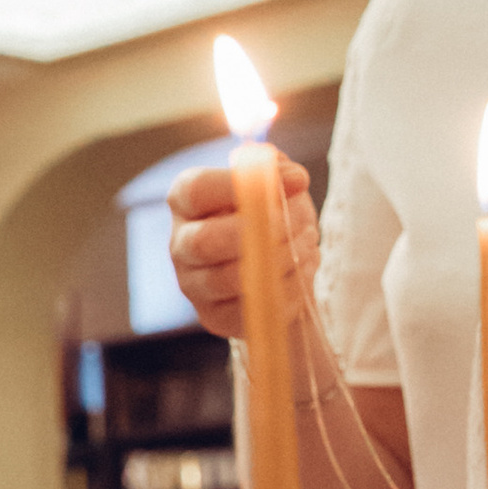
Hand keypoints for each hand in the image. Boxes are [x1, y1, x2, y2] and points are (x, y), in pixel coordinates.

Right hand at [166, 154, 316, 345]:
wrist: (282, 265)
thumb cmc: (274, 216)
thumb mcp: (278, 184)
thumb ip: (280, 172)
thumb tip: (293, 178)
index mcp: (186, 201)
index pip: (195, 190)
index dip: (239, 185)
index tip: (292, 182)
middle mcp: (179, 243)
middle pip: (203, 242)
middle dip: (260, 233)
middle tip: (298, 225)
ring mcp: (193, 284)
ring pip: (230, 279)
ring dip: (281, 260)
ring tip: (308, 243)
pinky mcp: (214, 316)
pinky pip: (250, 308)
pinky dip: (288, 289)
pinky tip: (302, 270)